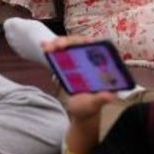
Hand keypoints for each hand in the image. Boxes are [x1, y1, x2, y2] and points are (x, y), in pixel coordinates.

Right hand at [42, 35, 116, 153]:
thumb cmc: (89, 108)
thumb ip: (100, 100)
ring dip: (58, 43)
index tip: (80, 42)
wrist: (79, 112)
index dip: (89, 41)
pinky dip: (52, 48)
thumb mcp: (94, 105)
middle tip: (57, 46)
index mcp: (104, 67)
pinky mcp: (69, 62)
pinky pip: (61, 52)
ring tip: (47, 47)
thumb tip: (110, 96)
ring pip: (70, 45)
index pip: (100, 47)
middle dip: (69, 41)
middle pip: (81, 43)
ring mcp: (80, 59)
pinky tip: (43, 46)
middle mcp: (92, 59)